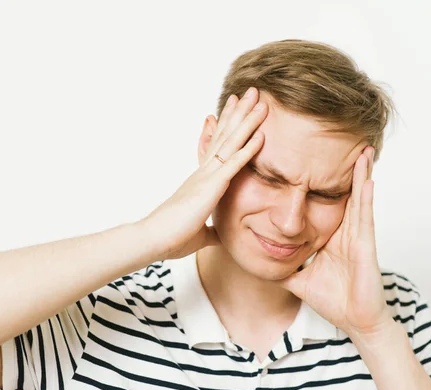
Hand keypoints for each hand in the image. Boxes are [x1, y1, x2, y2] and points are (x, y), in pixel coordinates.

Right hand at [139, 87, 267, 259]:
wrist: (153, 240)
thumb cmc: (172, 238)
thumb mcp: (199, 233)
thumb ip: (211, 229)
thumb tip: (219, 234)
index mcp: (201, 180)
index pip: (218, 147)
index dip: (228, 127)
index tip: (236, 109)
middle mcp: (204, 172)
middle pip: (225, 135)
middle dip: (240, 113)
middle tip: (252, 92)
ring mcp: (207, 176)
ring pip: (231, 142)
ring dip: (247, 121)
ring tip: (261, 102)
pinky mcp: (212, 187)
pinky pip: (234, 163)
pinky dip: (248, 148)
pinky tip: (262, 135)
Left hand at [278, 146, 391, 335]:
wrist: (356, 321)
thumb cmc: (335, 300)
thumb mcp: (300, 279)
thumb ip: (283, 269)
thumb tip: (261, 265)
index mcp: (331, 237)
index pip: (324, 203)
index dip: (322, 183)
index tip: (314, 161)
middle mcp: (346, 231)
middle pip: (345, 193)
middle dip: (346, 169)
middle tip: (346, 143)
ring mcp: (357, 236)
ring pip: (358, 198)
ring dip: (361, 173)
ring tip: (363, 150)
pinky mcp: (365, 245)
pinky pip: (365, 217)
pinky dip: (366, 197)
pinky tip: (367, 178)